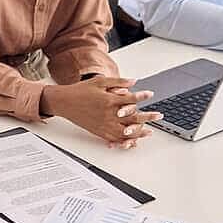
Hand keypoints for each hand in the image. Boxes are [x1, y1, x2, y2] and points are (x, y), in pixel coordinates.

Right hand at [40, 76, 161, 148]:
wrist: (64, 102)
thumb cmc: (80, 90)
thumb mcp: (99, 81)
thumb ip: (118, 82)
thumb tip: (133, 82)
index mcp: (108, 100)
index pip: (130, 99)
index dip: (142, 96)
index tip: (150, 94)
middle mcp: (107, 114)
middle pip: (132, 117)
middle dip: (148, 117)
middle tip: (159, 116)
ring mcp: (104, 124)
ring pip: (126, 131)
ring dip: (139, 132)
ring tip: (149, 131)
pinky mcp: (99, 131)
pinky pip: (115, 139)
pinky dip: (125, 141)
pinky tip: (133, 141)